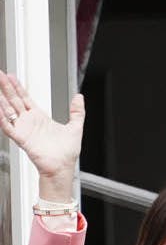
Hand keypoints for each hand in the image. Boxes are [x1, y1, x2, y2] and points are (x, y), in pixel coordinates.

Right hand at [0, 71, 84, 201]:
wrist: (63, 167)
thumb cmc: (67, 152)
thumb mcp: (75, 127)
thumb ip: (77, 112)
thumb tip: (79, 98)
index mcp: (40, 118)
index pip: (25, 99)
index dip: (18, 87)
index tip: (12, 76)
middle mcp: (29, 122)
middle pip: (14, 100)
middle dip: (6, 87)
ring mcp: (24, 129)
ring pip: (8, 110)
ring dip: (2, 99)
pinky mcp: (21, 139)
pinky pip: (8, 126)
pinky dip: (2, 117)